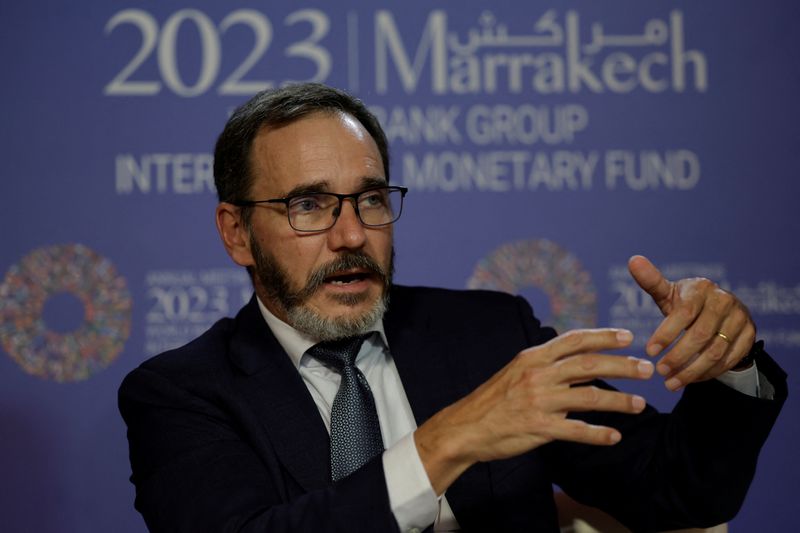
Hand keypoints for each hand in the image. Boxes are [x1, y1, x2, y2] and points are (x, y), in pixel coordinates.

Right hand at [414, 328, 653, 493]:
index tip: (629, 337)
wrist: (465, 427)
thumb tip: (582, 361)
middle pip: (589, 364)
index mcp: (533, 357)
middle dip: (623, 366)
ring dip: (619, 401)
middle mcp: (538, 374)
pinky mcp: (538, 428)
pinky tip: (614, 436)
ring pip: (589, 396)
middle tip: (647, 370)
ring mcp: (539, 401)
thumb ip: (548, 366)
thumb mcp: (517, 372)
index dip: (604, 336)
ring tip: (640, 405)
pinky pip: (576, 430)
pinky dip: (598, 434)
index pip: (574, 340)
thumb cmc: (494, 400)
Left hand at [628, 255, 755, 390]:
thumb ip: (650, 280)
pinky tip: (689, 380)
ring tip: (670, 382)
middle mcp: (724, 301)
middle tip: (660, 371)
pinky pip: (728, 361)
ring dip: (692, 371)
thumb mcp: (668, 292)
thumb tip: (633, 259)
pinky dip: (707, 374)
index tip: (649, 351)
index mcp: (701, 288)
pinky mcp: (749, 336)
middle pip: (701, 335)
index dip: (666, 334)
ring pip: (716, 352)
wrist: (719, 309)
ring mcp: (740, 319)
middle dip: (678, 356)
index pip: (684, 313)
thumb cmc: (684, 302)